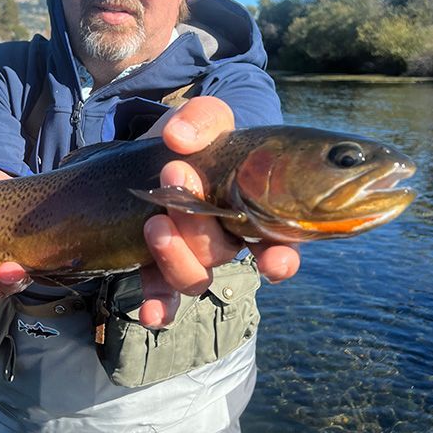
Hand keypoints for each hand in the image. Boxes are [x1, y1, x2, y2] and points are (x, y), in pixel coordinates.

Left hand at [139, 97, 300, 327]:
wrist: (155, 154)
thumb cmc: (196, 139)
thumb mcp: (204, 119)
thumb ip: (202, 118)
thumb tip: (180, 139)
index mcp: (254, 212)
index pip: (281, 246)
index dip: (281, 259)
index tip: (272, 258)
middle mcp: (227, 241)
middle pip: (223, 253)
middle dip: (199, 223)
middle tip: (175, 172)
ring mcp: (193, 257)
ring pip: (195, 280)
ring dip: (176, 257)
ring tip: (154, 222)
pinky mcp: (158, 267)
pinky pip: (164, 298)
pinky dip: (159, 308)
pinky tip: (151, 313)